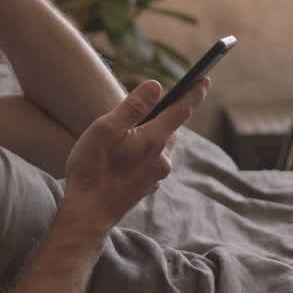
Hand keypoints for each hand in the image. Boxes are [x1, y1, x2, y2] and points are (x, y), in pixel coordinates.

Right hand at [63, 78, 210, 230]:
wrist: (88, 214)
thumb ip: (133, 107)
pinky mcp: (147, 186)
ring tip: (122, 138)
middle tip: (139, 112)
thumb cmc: (92, 169)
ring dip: (150, 136)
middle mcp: (162, 159)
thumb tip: (156, 86)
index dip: (194, 93)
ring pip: (160, 146)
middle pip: (170, 128)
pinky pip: (152, 161)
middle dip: (160, 116)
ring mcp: (156, 175)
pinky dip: (143, 153)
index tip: (204, 79)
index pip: (182, 110)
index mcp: (154, 140)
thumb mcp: (106, 130)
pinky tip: (121, 159)